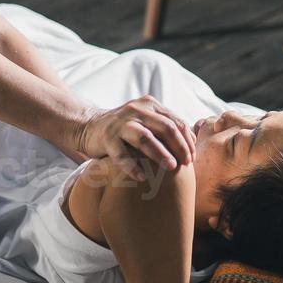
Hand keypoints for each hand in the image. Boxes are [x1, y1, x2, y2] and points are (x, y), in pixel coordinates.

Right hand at [75, 96, 194, 180]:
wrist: (89, 127)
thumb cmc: (125, 129)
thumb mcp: (146, 121)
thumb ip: (166, 126)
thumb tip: (193, 140)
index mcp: (149, 105)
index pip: (175, 121)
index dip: (186, 140)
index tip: (192, 157)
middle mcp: (136, 111)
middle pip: (165, 127)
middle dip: (179, 146)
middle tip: (186, 163)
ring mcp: (120, 124)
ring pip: (145, 138)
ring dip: (161, 153)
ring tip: (171, 167)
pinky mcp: (107, 138)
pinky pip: (122, 155)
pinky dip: (133, 167)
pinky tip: (142, 177)